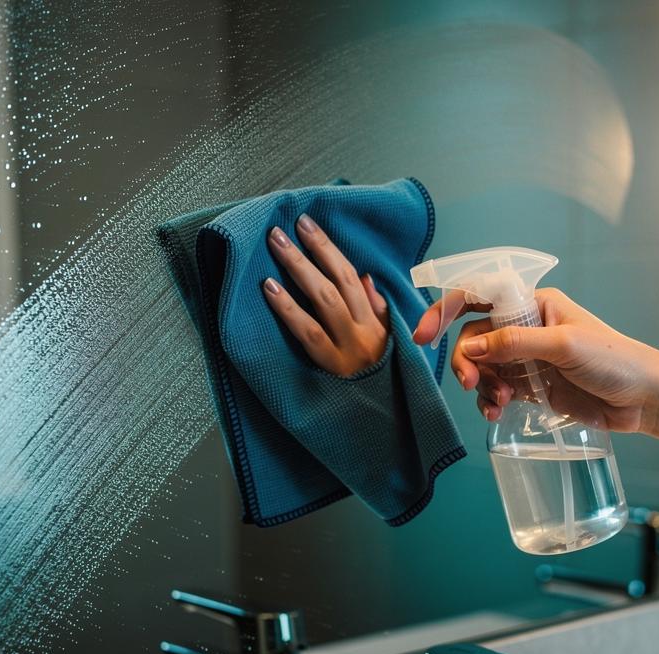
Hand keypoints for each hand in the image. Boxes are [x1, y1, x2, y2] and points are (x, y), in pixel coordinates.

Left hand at [261, 214, 389, 376]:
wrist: (387, 425)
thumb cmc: (382, 381)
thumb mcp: (389, 342)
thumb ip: (377, 309)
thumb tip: (364, 277)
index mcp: (376, 322)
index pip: (351, 276)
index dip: (329, 248)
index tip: (308, 224)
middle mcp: (364, 331)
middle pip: (337, 282)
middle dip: (311, 250)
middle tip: (283, 229)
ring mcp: (348, 349)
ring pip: (324, 301)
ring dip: (298, 270)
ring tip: (276, 247)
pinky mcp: (331, 368)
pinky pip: (309, 334)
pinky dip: (288, 309)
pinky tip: (269, 290)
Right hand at [413, 288, 658, 432]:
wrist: (644, 398)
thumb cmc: (615, 359)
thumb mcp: (564, 345)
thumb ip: (515, 344)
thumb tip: (471, 347)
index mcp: (533, 304)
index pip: (479, 297)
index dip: (445, 311)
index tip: (423, 335)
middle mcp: (526, 328)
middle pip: (474, 338)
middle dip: (466, 360)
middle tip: (470, 383)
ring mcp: (527, 358)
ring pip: (482, 367)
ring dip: (480, 385)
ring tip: (497, 404)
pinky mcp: (531, 386)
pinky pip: (496, 390)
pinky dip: (489, 401)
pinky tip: (496, 413)